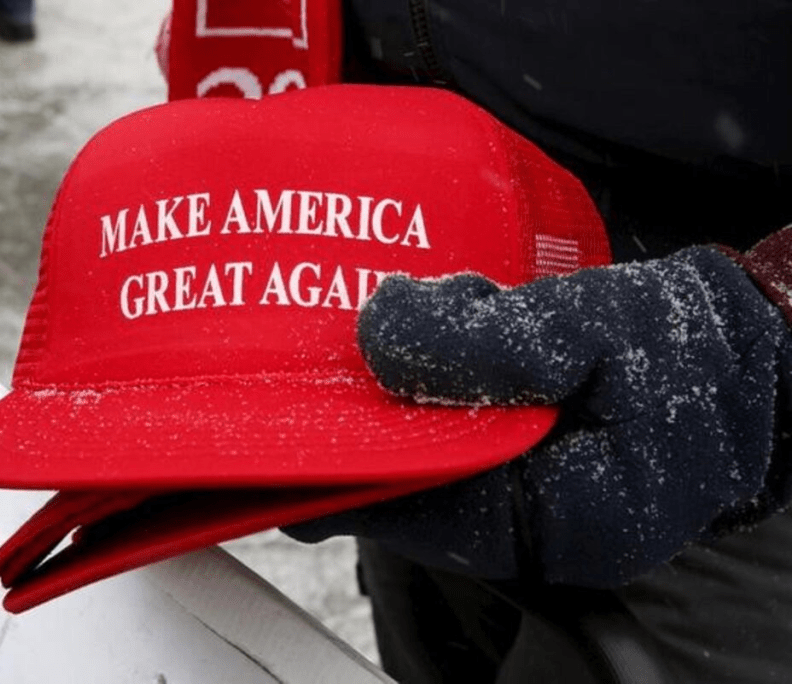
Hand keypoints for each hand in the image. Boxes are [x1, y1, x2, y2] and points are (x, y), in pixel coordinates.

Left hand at [288, 247, 791, 585]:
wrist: (761, 349)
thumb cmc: (698, 350)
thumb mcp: (594, 330)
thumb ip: (489, 338)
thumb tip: (380, 334)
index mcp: (553, 519)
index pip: (418, 514)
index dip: (345, 478)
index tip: (280, 449)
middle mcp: (534, 521)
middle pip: (414, 491)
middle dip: (361, 437)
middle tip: (303, 381)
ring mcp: (534, 492)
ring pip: (434, 462)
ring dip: (394, 409)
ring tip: (352, 352)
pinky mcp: (534, 458)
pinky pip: (460, 439)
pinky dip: (430, 396)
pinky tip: (408, 347)